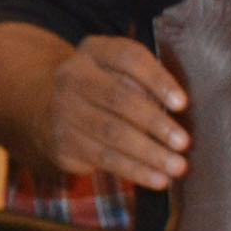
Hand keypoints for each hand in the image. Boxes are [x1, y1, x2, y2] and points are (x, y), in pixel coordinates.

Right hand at [45, 35, 190, 187]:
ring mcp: (62, 111)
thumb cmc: (104, 86)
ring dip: (148, 153)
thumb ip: (145, 80)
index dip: (157, 80)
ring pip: (111, 133)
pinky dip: (135, 170)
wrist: (46, 106)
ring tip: (177, 167)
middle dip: (155, 123)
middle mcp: (71, 77)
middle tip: (184, 143)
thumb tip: (176, 110)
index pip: (128, 58)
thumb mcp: (119, 70)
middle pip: (118, 99)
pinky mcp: (61, 143)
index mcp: (93, 51)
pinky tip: (158, 179)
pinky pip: (103, 159)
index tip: (182, 103)